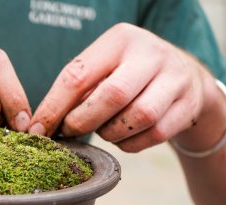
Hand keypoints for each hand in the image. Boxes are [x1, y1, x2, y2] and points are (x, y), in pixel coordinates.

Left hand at [28, 23, 223, 152]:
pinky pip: (154, 135)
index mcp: (120, 40)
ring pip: (137, 117)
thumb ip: (76, 90)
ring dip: (110, 133)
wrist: (182, 77)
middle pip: (111, 96)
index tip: (38, 129)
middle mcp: (150, 54)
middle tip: (69, 132)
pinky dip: (130, 144)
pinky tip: (123, 137)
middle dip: (82, 122)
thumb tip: (40, 125)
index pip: (78, 75)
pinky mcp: (188, 105)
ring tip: (102, 130)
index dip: (54, 107)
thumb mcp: (102, 69)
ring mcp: (174, 78)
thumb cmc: (126, 75)